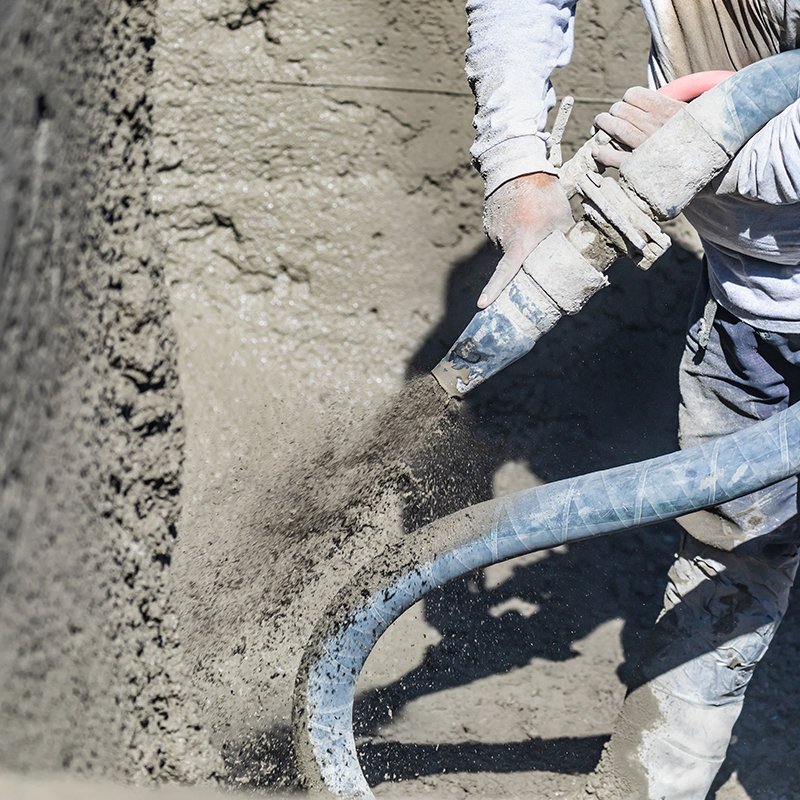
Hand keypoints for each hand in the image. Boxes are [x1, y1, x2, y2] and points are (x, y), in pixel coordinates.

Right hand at [479, 173, 572, 308]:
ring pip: (508, 245)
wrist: (518, 164)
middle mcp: (502, 240)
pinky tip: (522, 213)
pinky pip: (502, 232)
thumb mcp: (562, 217)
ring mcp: (493, 230)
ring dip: (519, 240)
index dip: (494, 290)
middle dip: (524, 257)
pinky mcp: (489, 220)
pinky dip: (512, 228)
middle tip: (538, 241)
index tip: (482, 305)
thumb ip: (565, 240)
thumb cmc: (543, 192)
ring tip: (532, 219)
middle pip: (513, 260)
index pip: (505, 273)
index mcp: (519, 244)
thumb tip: (576, 255)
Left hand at [592, 87, 684, 168]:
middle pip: (620, 110)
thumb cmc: (691, 136)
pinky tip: (597, 152)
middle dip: (611, 113)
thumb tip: (638, 102)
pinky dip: (602, 154)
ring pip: (615, 128)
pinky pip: (615, 158)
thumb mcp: (684, 113)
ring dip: (602, 126)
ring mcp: (647, 144)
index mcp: (666, 108)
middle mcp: (656, 124)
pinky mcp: (641, 165)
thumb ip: (664, 105)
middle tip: (607, 119)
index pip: (633, 94)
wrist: (708, 161)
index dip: (625, 100)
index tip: (624, 107)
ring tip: (598, 128)